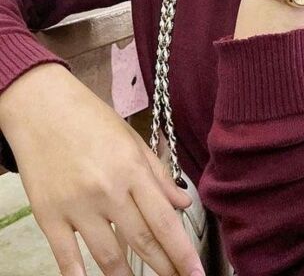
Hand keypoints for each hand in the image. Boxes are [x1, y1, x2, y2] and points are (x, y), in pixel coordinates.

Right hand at [0, 63, 204, 275]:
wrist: (42, 109)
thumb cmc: (91, 120)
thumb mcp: (131, 139)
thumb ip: (157, 175)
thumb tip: (182, 203)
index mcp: (132, 169)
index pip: (164, 220)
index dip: (181, 251)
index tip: (196, 272)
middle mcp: (108, 190)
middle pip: (141, 240)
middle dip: (164, 267)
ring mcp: (77, 205)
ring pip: (108, 256)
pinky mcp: (48, 215)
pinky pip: (67, 257)